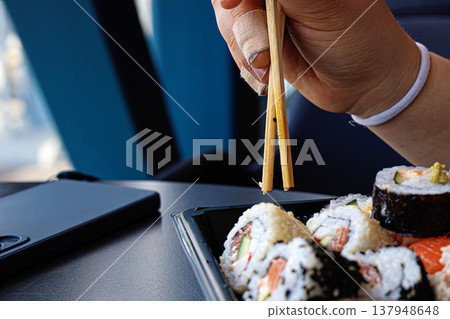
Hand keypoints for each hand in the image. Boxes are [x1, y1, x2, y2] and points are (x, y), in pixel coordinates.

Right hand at [212, 0, 419, 117]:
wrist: (363, 83)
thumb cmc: (356, 37)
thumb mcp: (322, 6)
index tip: (232, 4)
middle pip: (231, 1)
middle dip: (244, 27)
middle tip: (263, 53)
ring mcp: (268, 16)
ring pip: (231, 24)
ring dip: (245, 51)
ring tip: (268, 68)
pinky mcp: (263, 43)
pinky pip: (237, 49)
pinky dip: (247, 66)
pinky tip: (268, 75)